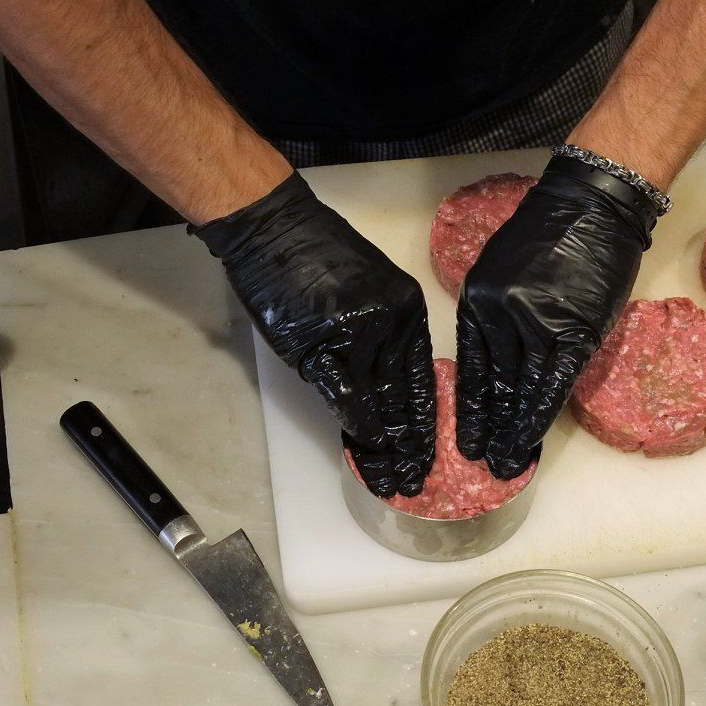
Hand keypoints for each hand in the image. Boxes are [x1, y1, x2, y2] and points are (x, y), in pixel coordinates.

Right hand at [192, 174, 434, 496]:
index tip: (431, 447)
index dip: (425, 417)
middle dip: (412, 441)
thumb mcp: (369, 288)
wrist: (275, 228)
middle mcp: (393, 323)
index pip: (422, 375)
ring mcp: (361, 336)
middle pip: (406, 395)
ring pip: (381, 401)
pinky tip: (365, 449)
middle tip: (419, 476)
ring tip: (395, 478)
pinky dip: (357, 424)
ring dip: (387, 445)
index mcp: (409, 309)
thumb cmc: (314, 254)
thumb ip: (382, 335)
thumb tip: (385, 385)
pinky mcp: (325, 345)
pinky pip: (347, 395)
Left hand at [455, 153, 657, 478]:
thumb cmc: (551, 233)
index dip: (470, 405)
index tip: (467, 436)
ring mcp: (536, 323)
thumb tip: (504, 360)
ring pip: (522, 389)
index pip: (470, 365)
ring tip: (507, 462)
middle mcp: (499, 313)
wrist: (593, 206)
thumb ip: (499, 315)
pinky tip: (532, 438)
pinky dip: (541, 413)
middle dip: (489, 426)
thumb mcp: (503, 270)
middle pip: (494, 382)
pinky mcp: (573, 329)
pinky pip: (553, 382)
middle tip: (484, 462)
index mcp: (477, 300)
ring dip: (515, 430)